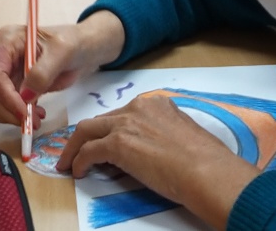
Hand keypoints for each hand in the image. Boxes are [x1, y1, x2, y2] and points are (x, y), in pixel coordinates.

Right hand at [0, 12, 125, 125]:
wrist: (83, 49)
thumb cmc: (73, 43)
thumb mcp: (62, 52)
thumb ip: (43, 72)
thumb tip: (25, 96)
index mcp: (7, 41)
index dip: (6, 96)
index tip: (24, 112)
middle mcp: (1, 57)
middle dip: (10, 109)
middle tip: (32, 121)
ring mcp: (6, 73)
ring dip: (12, 115)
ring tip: (37, 118)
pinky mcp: (13, 86)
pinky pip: (5, 106)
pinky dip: (15, 116)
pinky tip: (36, 113)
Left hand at [57, 96, 261, 229]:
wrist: (207, 171)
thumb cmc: (205, 160)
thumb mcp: (183, 135)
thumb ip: (162, 134)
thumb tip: (149, 150)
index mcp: (156, 103)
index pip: (123, 114)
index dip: (110, 131)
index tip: (104, 143)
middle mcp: (139, 107)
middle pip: (101, 120)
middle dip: (87, 136)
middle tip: (78, 151)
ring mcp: (126, 123)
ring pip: (87, 130)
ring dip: (74, 148)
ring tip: (69, 162)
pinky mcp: (117, 144)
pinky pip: (88, 151)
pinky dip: (79, 161)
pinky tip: (78, 172)